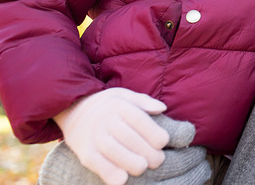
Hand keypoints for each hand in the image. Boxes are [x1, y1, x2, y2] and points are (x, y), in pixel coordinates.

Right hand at [39, 115, 209, 184]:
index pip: (139, 120)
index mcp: (118, 105)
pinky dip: (110, 173)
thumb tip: (162, 108)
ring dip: (132, 163)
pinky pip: (97, 164)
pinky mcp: (84, 152)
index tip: (164, 142)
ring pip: (114, 152)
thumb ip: (144, 102)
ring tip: (143, 168)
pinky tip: (123, 179)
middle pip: (129, 138)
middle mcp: (104, 120)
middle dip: (147, 152)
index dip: (153, 133)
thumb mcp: (125, 95)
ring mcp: (93, 136)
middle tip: (158, 160)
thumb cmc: (108, 105)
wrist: (74, 109)